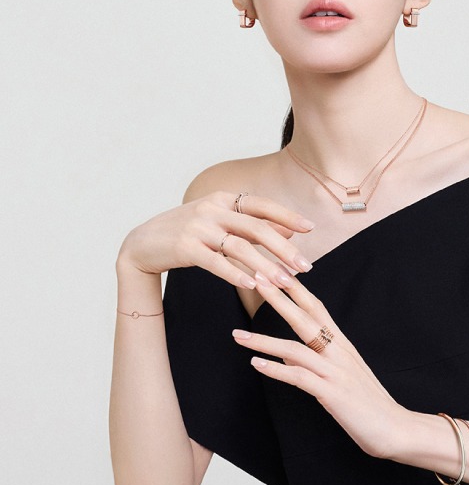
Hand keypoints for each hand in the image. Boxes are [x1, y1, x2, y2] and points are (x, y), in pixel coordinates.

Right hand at [117, 192, 314, 288]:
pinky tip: (253, 285)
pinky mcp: (184, 247)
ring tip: (285, 282)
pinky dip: (235, 273)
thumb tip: (289, 232)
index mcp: (224, 199)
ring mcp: (197, 227)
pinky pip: (216, 262)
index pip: (262, 205)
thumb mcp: (221, 222)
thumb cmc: (189, 232)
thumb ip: (253, 225)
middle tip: (304, 266)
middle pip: (256, 227)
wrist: (142, 242)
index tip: (310, 228)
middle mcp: (212, 209)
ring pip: (239, 247)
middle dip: (283, 248)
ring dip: (265, 266)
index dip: (287, 216)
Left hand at [232, 273, 409, 459]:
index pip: (317, 308)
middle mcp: (339, 352)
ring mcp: (336, 371)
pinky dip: (276, 370)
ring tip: (238, 335)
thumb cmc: (370, 403)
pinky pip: (299, 377)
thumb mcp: (343, 375)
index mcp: (342, 344)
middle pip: (305, 318)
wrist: (396, 428)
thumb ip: (317, 360)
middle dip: (279, 298)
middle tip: (258, 279)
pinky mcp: (333, 393)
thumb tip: (285, 353)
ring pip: (295, 348)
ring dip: (264, 340)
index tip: (277, 272)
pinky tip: (256, 365)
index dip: (296, 289)